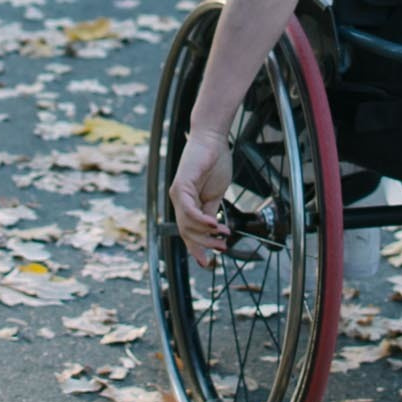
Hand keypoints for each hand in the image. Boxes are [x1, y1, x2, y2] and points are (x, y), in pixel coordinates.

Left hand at [168, 129, 231, 267]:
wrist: (213, 139)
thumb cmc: (214, 162)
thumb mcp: (215, 194)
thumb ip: (211, 211)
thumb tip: (213, 230)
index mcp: (187, 203)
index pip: (188, 231)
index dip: (197, 248)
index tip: (208, 262)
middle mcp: (178, 199)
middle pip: (186, 232)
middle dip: (203, 245)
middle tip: (221, 249)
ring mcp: (178, 193)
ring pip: (187, 224)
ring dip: (206, 234)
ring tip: (223, 237)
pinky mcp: (181, 185)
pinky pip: (189, 210)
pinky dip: (201, 221)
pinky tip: (214, 225)